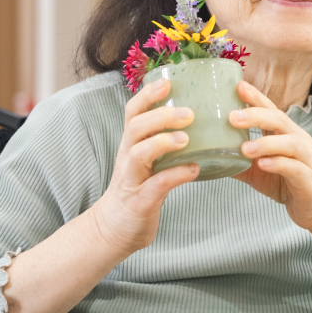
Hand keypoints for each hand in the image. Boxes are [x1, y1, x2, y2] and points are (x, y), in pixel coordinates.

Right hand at [87, 78, 199, 255]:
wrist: (113, 230)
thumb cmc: (138, 190)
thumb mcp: (146, 161)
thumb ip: (163, 141)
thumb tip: (198, 119)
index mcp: (130, 145)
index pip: (133, 112)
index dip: (147, 95)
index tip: (168, 82)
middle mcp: (127, 158)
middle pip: (135, 127)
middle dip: (160, 116)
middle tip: (189, 113)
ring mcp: (132, 180)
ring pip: (139, 154)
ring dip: (163, 143)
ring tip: (187, 139)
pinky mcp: (140, 202)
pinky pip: (156, 186)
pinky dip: (175, 176)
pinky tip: (194, 171)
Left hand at [229, 81, 311, 250]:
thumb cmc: (290, 184)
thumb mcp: (259, 172)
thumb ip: (239, 163)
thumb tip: (209, 157)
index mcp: (286, 134)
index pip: (270, 110)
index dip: (256, 97)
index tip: (238, 86)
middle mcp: (298, 141)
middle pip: (279, 120)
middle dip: (256, 115)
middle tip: (232, 117)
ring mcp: (307, 159)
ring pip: (289, 143)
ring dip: (266, 143)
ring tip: (245, 148)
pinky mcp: (309, 179)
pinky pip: (294, 168)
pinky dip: (278, 164)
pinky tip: (263, 165)